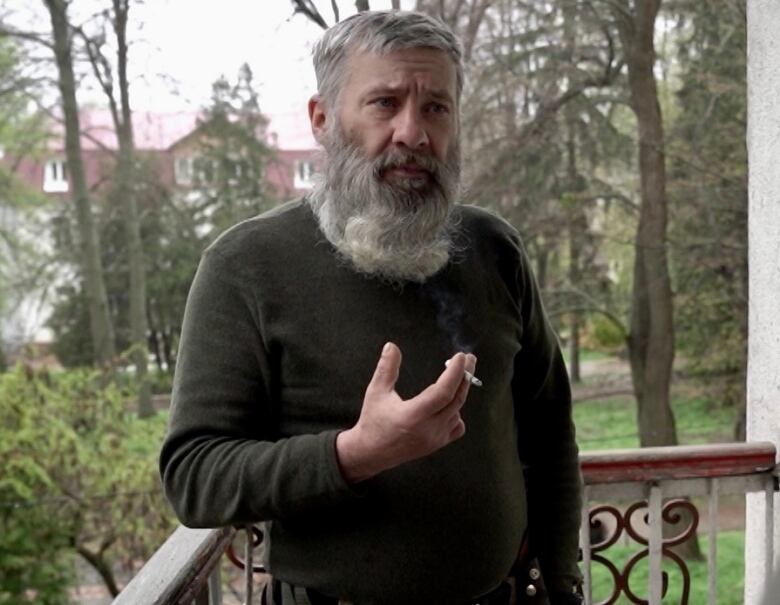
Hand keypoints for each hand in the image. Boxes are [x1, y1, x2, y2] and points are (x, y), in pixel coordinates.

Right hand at [336, 342, 476, 482]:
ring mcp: (435, 438)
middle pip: (456, 399)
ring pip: (457, 411)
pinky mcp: (437, 444)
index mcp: (413, 415)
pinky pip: (457, 426)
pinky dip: (457, 411)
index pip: (442, 392)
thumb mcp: (376, 392)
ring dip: (460, 391)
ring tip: (460, 373)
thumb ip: (386, 369)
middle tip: (469, 358)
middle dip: (465, 376)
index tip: (460, 356)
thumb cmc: (373, 420)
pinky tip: (451, 401)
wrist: (371, 453)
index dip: (454, 373)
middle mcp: (428, 429)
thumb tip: (392, 346)